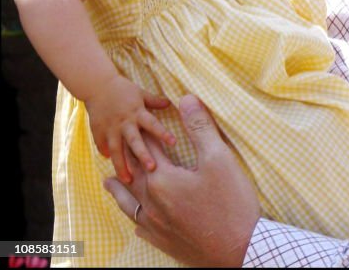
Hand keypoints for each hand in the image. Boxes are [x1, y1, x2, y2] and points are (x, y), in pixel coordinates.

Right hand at [83, 74, 174, 182]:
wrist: (97, 86)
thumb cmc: (123, 89)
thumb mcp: (141, 93)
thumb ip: (155, 101)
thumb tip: (170, 104)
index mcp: (137, 112)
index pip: (152, 124)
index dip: (163, 133)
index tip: (174, 143)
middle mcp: (124, 122)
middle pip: (134, 141)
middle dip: (143, 155)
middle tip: (152, 169)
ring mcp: (110, 129)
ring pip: (116, 150)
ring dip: (122, 166)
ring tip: (128, 180)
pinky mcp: (98, 132)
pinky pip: (103, 148)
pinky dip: (108, 158)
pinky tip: (113, 172)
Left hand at [104, 95, 260, 266]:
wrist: (238, 249)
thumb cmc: (231, 203)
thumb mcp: (219, 159)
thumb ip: (200, 128)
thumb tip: (187, 100)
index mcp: (162, 179)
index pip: (149, 147)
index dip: (146, 131)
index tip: (139, 119)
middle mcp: (151, 202)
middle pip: (132, 174)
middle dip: (127, 157)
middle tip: (117, 146)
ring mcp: (155, 224)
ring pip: (128, 202)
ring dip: (119, 189)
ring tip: (110, 181)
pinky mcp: (163, 241)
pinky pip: (139, 226)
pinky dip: (134, 216)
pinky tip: (136, 217)